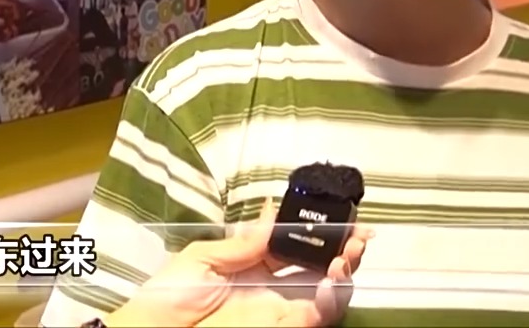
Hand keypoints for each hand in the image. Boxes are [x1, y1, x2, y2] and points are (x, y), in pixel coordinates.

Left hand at [197, 205, 369, 327]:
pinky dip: (330, 302)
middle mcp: (274, 289)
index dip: (321, 234)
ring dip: (344, 276)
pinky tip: (329, 282)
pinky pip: (317, 319)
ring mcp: (280, 312)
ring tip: (343, 259)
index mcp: (255, 266)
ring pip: (328, 295)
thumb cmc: (170, 295)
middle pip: (321, 269)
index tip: (341, 218)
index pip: (298, 247)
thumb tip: (273, 210)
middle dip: (344, 252)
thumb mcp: (203, 258)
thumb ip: (242, 242)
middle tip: (357, 237)